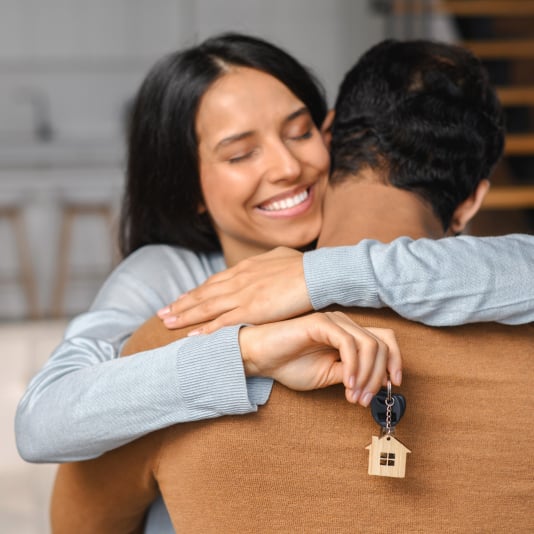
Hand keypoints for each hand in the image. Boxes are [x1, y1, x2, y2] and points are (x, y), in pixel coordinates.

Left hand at [158, 247, 310, 333]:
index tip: (183, 297)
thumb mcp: (279, 256)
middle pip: (203, 294)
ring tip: (166, 323)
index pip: (214, 281)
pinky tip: (192, 337)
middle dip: (181, 304)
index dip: (196, 291)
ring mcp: (242, 296)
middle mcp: (238, 281)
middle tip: (163, 312)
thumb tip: (264, 262)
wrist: (315, 273)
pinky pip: (222, 323)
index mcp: (245, 268)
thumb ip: (266, 261)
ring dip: (184, 316)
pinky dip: (205, 330)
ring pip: (206, 307)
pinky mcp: (250, 311)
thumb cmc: (303, 265)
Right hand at [238, 311, 401, 406]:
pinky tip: (347, 384)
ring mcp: (334, 321)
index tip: (393, 386)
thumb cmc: (290, 365)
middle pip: (382, 343)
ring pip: (370, 345)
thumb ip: (353, 375)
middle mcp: (345, 324)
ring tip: (354, 396)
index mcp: (349, 335)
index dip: (395, 361)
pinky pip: (348, 344)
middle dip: (379, 376)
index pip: (385, 340)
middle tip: (365, 400)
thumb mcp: (329, 376)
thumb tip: (378, 383)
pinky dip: (353, 367)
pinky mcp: (321, 323)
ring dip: (367, 376)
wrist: (261, 358)